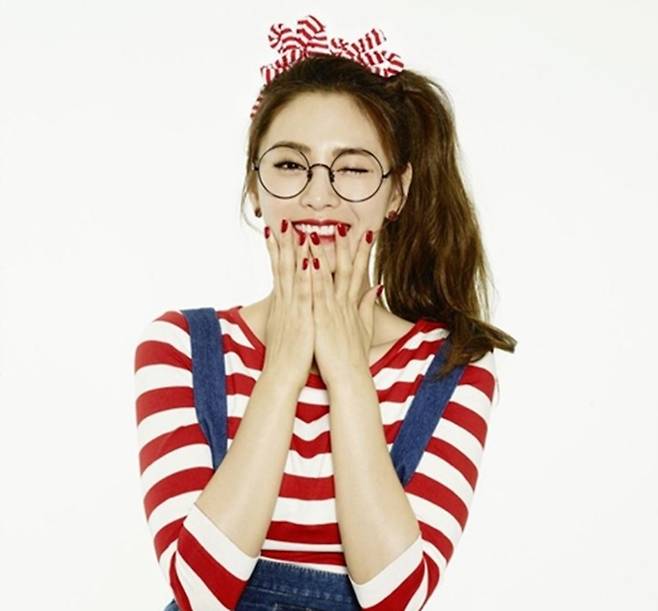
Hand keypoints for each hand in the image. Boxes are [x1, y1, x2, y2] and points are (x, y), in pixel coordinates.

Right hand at [262, 218, 313, 387]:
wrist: (281, 377)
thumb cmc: (290, 357)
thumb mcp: (293, 330)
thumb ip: (297, 314)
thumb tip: (297, 305)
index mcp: (284, 305)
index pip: (280, 271)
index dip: (279, 251)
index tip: (278, 231)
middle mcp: (285, 303)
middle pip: (282, 267)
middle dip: (282, 243)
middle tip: (281, 221)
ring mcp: (292, 309)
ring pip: (292, 275)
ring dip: (293, 251)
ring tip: (294, 229)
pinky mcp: (301, 318)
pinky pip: (303, 293)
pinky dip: (305, 275)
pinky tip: (307, 259)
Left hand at [306, 224, 381, 385]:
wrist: (349, 379)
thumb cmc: (353, 357)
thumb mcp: (364, 329)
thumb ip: (368, 307)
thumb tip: (376, 288)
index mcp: (351, 306)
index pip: (358, 272)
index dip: (361, 252)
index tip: (365, 232)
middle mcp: (343, 304)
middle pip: (346, 269)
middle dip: (345, 246)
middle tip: (343, 224)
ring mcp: (332, 311)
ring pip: (327, 276)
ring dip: (322, 253)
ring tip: (316, 232)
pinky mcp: (321, 319)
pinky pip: (316, 292)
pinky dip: (313, 275)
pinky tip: (309, 259)